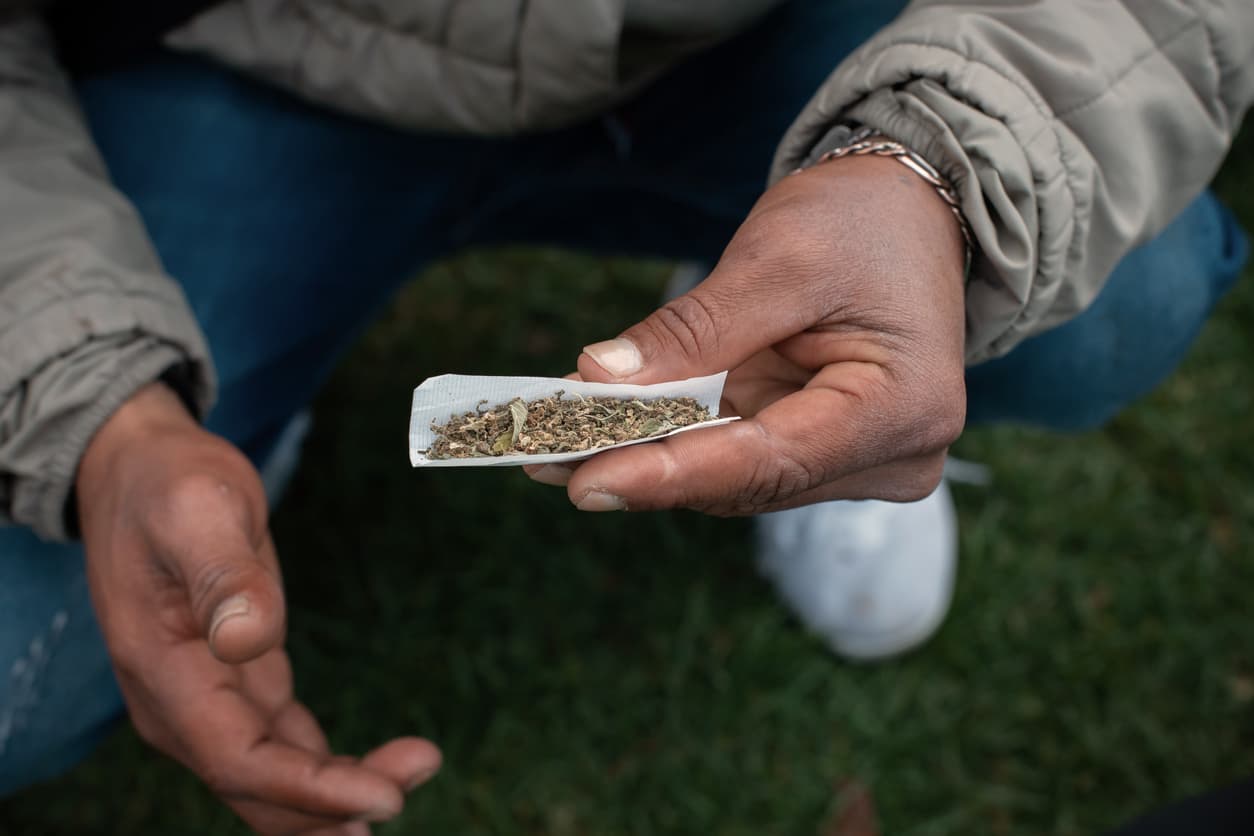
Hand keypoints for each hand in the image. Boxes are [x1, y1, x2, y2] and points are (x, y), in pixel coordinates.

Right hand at [76, 384, 440, 834]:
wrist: (137, 470)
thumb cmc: (169, 484)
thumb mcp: (199, 509)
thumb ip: (224, 574)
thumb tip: (248, 640)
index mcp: (163, 670)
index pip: (239, 759)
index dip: (309, 790)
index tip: (382, 796)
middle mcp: (177, 703)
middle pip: (257, 785)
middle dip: (332, 802)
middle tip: (414, 782)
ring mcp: (204, 699)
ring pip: (271, 776)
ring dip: (334, 794)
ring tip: (412, 775)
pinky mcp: (233, 685)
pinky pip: (279, 748)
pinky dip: (323, 768)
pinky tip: (374, 771)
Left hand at [532, 154, 966, 513]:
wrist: (913, 210)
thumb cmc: (864, 221)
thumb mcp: (776, 258)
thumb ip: (691, 330)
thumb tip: (595, 380)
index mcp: (905, 408)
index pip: (773, 461)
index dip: (674, 474)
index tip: (587, 481)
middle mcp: (893, 457)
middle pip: (749, 480)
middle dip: (645, 466)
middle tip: (541, 455)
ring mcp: (860, 462)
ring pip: (736, 479)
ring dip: (650, 458)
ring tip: (554, 446)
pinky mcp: (825, 452)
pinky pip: (739, 458)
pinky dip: (676, 443)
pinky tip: (606, 432)